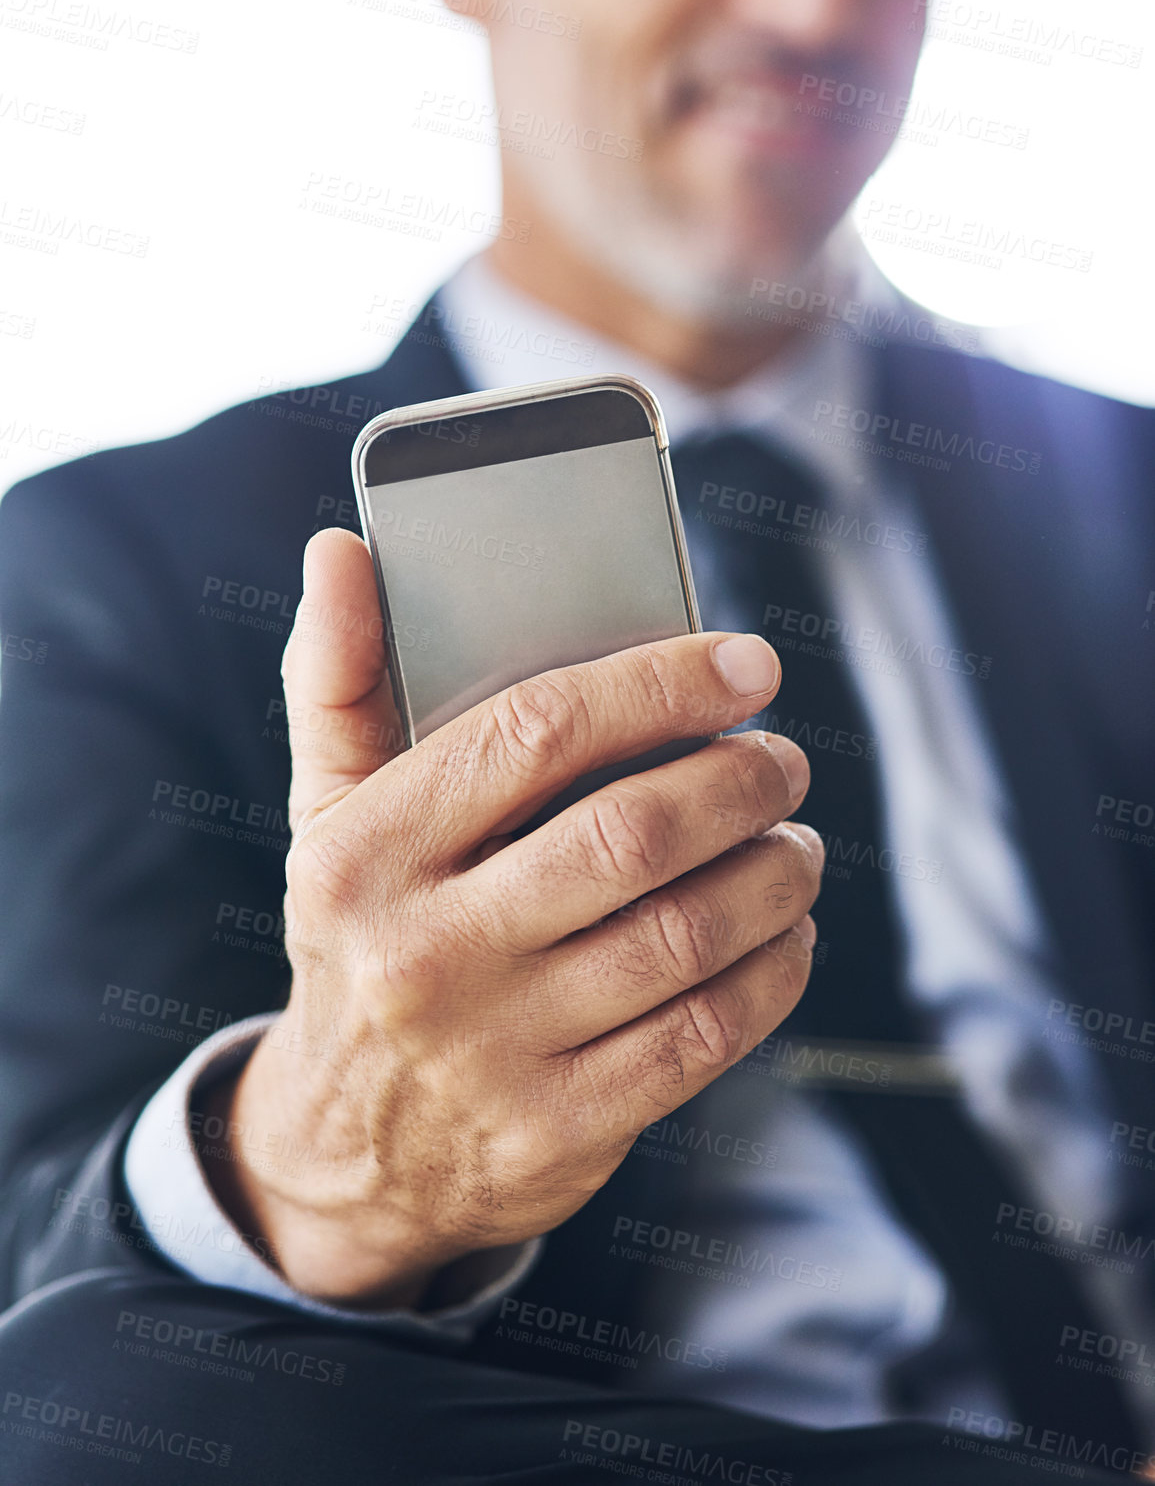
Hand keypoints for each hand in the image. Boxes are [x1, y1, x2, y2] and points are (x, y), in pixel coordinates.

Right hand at [201, 528, 822, 1308]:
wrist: (343, 1150)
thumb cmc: (364, 939)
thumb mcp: (325, 815)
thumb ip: (338, 680)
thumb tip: (340, 550)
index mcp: (364, 853)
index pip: (535, 732)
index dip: (660, 684)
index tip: (745, 664)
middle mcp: (423, 953)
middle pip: (630, 835)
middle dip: (740, 783)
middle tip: (781, 761)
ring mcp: (494, 1051)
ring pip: (684, 935)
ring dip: (773, 874)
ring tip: (793, 840)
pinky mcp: (562, 1130)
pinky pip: (704, 1035)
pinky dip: (772, 971)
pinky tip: (785, 933)